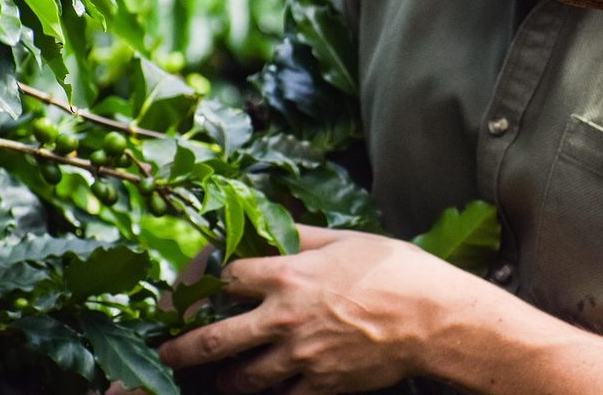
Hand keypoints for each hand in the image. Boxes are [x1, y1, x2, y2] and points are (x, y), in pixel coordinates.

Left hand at [158, 229, 478, 393]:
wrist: (436, 319)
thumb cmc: (397, 271)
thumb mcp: (346, 239)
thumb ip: (301, 235)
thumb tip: (267, 223)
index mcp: (289, 275)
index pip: (222, 277)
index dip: (196, 282)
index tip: (183, 290)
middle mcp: (286, 318)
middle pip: (213, 338)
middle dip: (180, 346)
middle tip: (166, 350)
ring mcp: (301, 357)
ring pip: (240, 377)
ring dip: (220, 377)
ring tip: (214, 376)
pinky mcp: (321, 386)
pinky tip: (261, 389)